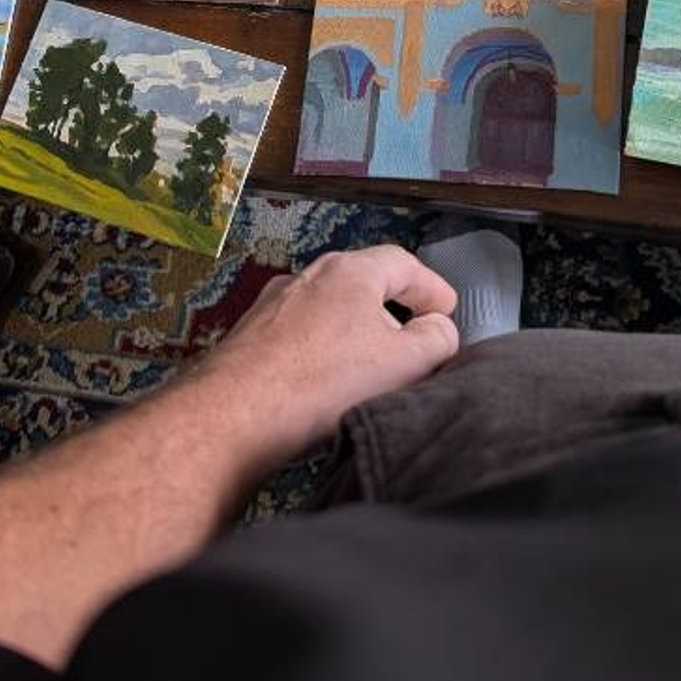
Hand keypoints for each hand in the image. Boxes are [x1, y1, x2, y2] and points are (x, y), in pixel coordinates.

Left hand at [185, 246, 459, 469]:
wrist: (233, 415)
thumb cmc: (321, 383)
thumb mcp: (403, 363)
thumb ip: (436, 339)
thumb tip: (439, 329)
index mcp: (349, 272)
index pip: (403, 264)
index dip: (432, 287)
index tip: (446, 309)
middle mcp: (307, 277)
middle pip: (363, 284)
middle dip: (393, 309)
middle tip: (414, 338)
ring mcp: (273, 307)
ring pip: (328, 312)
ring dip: (354, 333)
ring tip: (370, 368)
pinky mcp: (249, 339)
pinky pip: (299, 338)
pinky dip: (321, 352)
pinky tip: (325, 385)